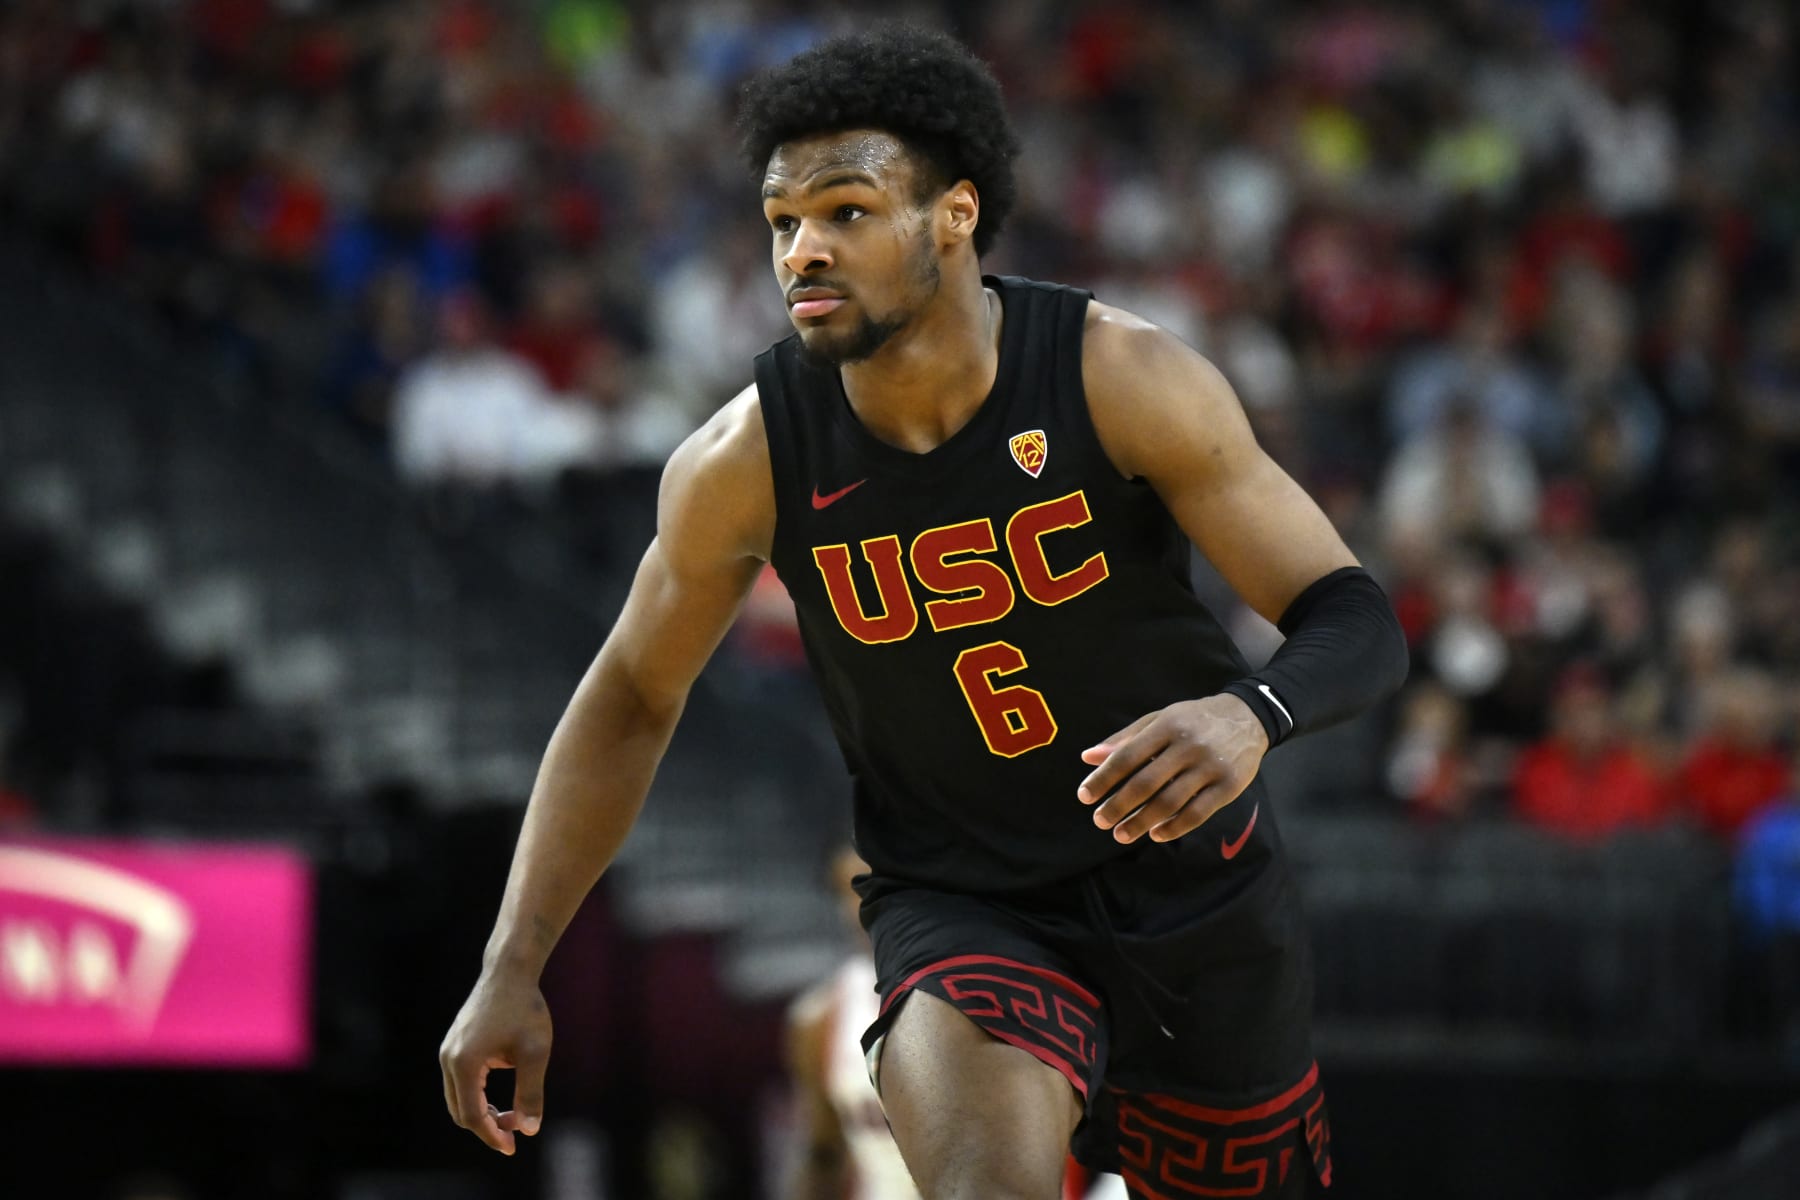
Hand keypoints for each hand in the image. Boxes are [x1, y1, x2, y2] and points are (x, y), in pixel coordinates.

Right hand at [439, 968, 552, 1154]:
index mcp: (465, 1063)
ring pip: (458, 1099)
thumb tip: (529, 1128)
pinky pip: (459, 1083)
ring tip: (511, 1117)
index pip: (471, 1115)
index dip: (492, 1135)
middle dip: (486, 1127)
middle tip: (515, 1133)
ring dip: (481, 1113)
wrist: (509, 973)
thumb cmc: (525, 1009)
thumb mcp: (535, 1052)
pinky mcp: (453, 1046)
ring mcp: (448, 1051)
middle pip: (460, 1111)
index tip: (513, 1146)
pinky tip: (498, 1101)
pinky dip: (476, 1098)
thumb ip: (531, 1093)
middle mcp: (449, 1059)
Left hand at [1078, 694, 1269, 843]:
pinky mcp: (1229, 786)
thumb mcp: (1159, 719)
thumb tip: (1088, 757)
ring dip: (1141, 822)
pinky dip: (1174, 828)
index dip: (1103, 778)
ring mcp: (1210, 767)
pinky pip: (1198, 814)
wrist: (1248, 716)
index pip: (1127, 756)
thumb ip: (1124, 739)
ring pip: (1170, 802)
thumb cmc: (1194, 720)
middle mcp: (1188, 746)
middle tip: (1099, 821)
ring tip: (1121, 834)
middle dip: (1119, 805)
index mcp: (1166, 726)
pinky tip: (1156, 834)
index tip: (1084, 796)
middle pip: (1146, 783)